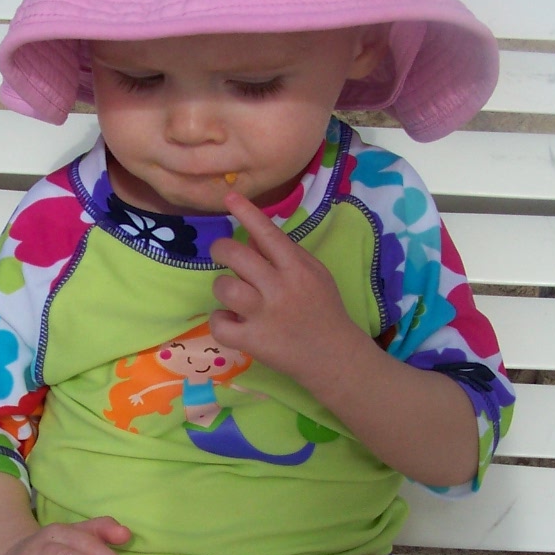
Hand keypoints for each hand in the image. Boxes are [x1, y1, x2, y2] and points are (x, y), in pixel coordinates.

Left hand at [209, 191, 361, 387]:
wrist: (335, 357)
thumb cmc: (324, 310)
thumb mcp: (314, 274)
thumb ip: (285, 254)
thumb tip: (251, 233)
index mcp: (297, 268)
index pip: (268, 233)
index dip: (247, 213)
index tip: (229, 196)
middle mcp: (280, 288)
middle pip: (236, 256)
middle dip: (220, 250)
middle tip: (222, 256)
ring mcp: (265, 315)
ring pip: (224, 287)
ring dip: (223, 288)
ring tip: (233, 296)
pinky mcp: (253, 341)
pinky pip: (219, 324)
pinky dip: (220, 321)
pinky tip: (232, 321)